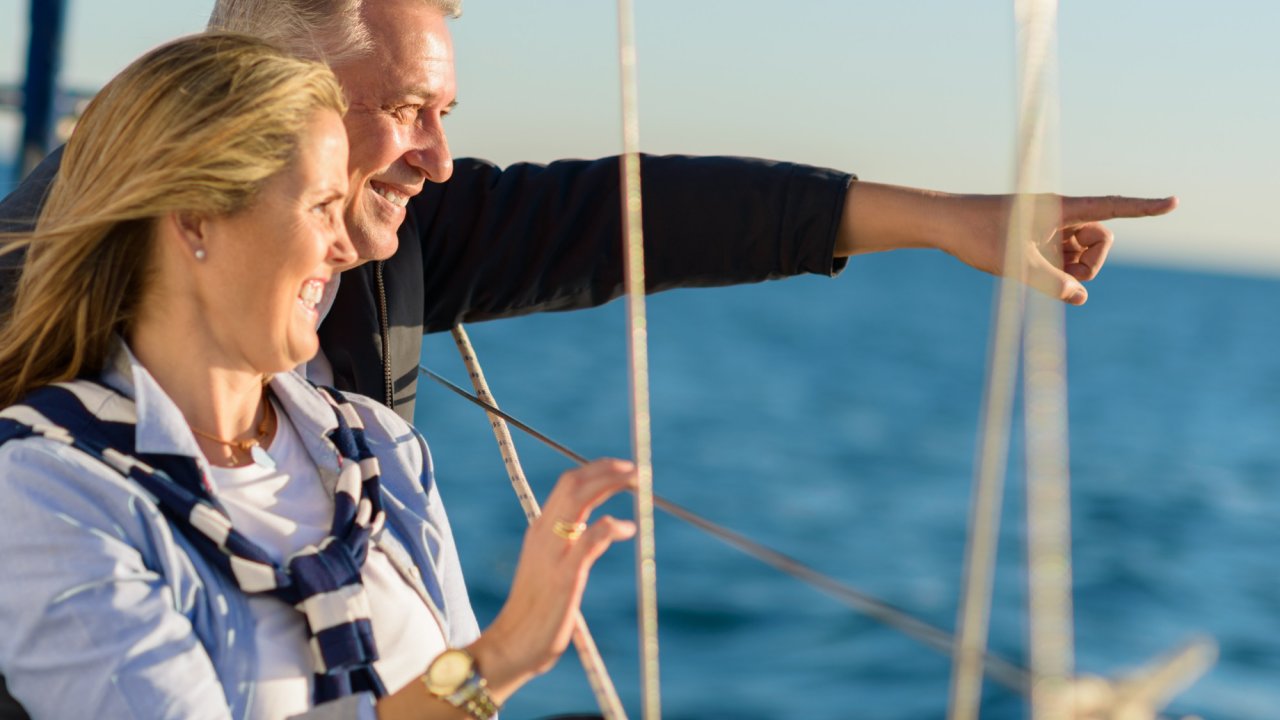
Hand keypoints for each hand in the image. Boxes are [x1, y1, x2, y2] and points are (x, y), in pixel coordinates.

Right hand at [467, 459, 637, 703]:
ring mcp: (553, 553)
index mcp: (539, 530)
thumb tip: (596, 531)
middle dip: (606, 470)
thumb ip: (568, 545)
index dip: (596, 470)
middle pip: (573, 483)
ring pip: (578, 500)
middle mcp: (543, 534)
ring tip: (637, 484)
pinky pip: (589, 539)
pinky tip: (629, 529)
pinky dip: (611, 526)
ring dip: (609, 484)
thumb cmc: (534, 611)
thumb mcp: (549, 567)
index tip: (621, 469)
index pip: (567, 484)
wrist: (511, 645)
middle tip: (635, 470)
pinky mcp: (564, 576)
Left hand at [837, 182, 1177, 304]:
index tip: (1174, 202)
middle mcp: (1060, 214)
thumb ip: (1050, 282)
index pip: (1112, 208)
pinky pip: (1063, 258)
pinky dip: (1054, 269)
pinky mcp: (1039, 237)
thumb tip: (1079, 298)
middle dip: (1089, 263)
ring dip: (1069, 269)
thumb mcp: (1014, 263)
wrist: (944, 224)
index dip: (1144, 208)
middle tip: (1058, 276)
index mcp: (1060, 208)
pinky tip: (1025, 267)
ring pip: (1082, 253)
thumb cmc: (975, 235)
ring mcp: (1050, 226)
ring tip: (1032, 269)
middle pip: (1101, 241)